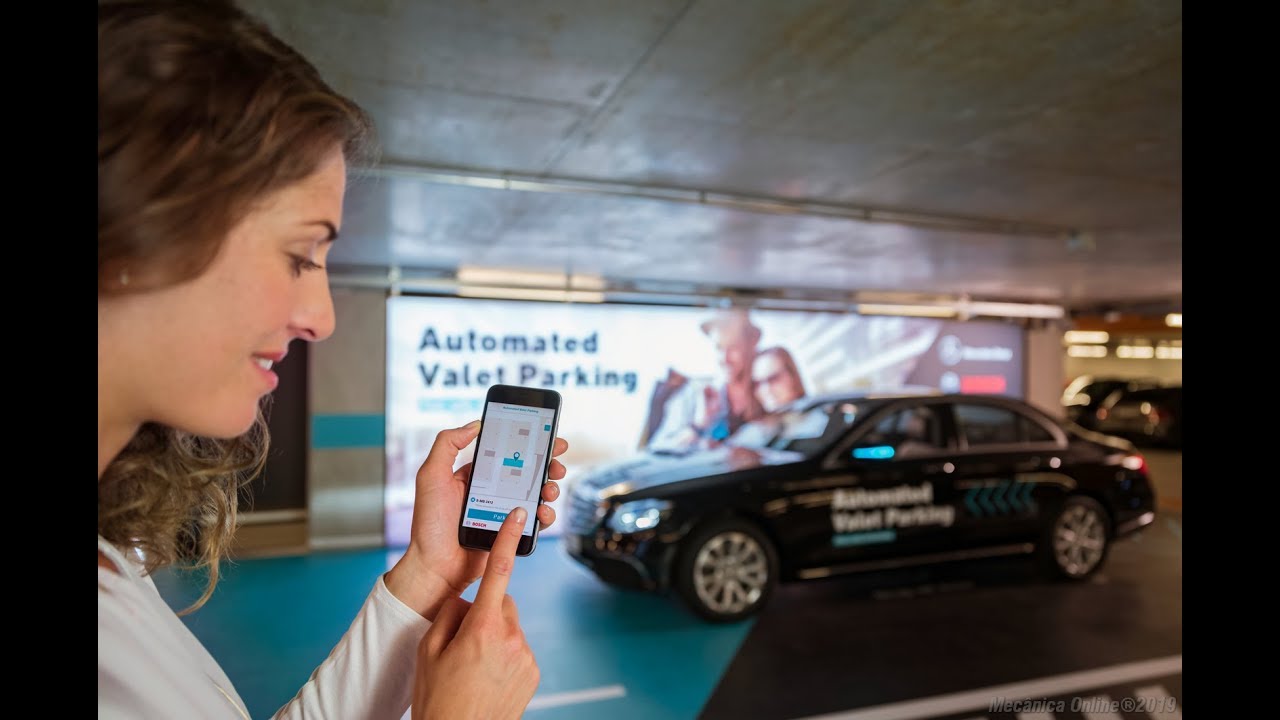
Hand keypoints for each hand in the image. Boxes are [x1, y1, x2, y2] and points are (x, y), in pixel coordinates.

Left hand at [385, 420, 569, 619]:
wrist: (435, 567)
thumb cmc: (429, 524)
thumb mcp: (431, 476)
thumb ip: (447, 445)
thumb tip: (474, 424)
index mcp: (476, 475)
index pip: (507, 452)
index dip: (529, 443)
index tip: (547, 435)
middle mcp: (492, 491)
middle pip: (528, 471)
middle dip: (547, 464)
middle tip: (555, 464)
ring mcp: (503, 512)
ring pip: (535, 494)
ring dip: (550, 487)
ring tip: (549, 489)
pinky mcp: (511, 533)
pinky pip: (534, 521)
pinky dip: (545, 514)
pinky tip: (543, 512)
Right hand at [412, 508, 539, 719]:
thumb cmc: (439, 700)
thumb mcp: (428, 652)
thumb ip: (448, 615)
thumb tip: (465, 600)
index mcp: (482, 628)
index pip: (497, 573)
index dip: (506, 540)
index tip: (517, 517)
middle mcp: (510, 638)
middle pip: (500, 604)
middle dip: (484, 612)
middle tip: (462, 641)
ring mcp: (525, 656)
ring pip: (509, 628)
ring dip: (494, 636)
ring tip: (472, 666)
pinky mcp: (533, 672)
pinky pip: (517, 649)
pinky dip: (504, 655)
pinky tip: (486, 676)